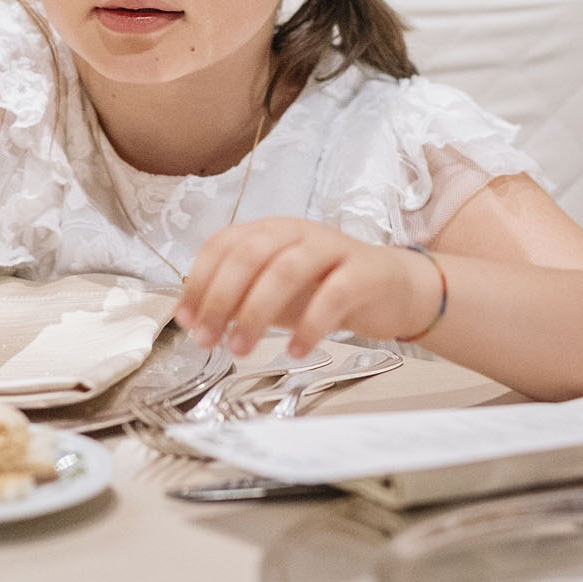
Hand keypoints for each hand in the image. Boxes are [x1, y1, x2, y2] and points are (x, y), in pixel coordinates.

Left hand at [175, 218, 438, 357]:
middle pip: (249, 254)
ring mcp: (332, 249)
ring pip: (286, 270)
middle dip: (221, 298)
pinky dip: (310, 325)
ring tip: (241, 349)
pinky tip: (296, 350)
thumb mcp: (274, 293)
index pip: (223, 244)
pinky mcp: (364, 271)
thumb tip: (190, 317)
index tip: (188, 319)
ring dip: (257, 312)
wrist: (394, 289)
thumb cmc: (327, 289)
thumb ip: (235, 300)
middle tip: (208, 340)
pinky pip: (334, 295)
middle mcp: (297, 232)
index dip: (200, 281)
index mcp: (270, 231)